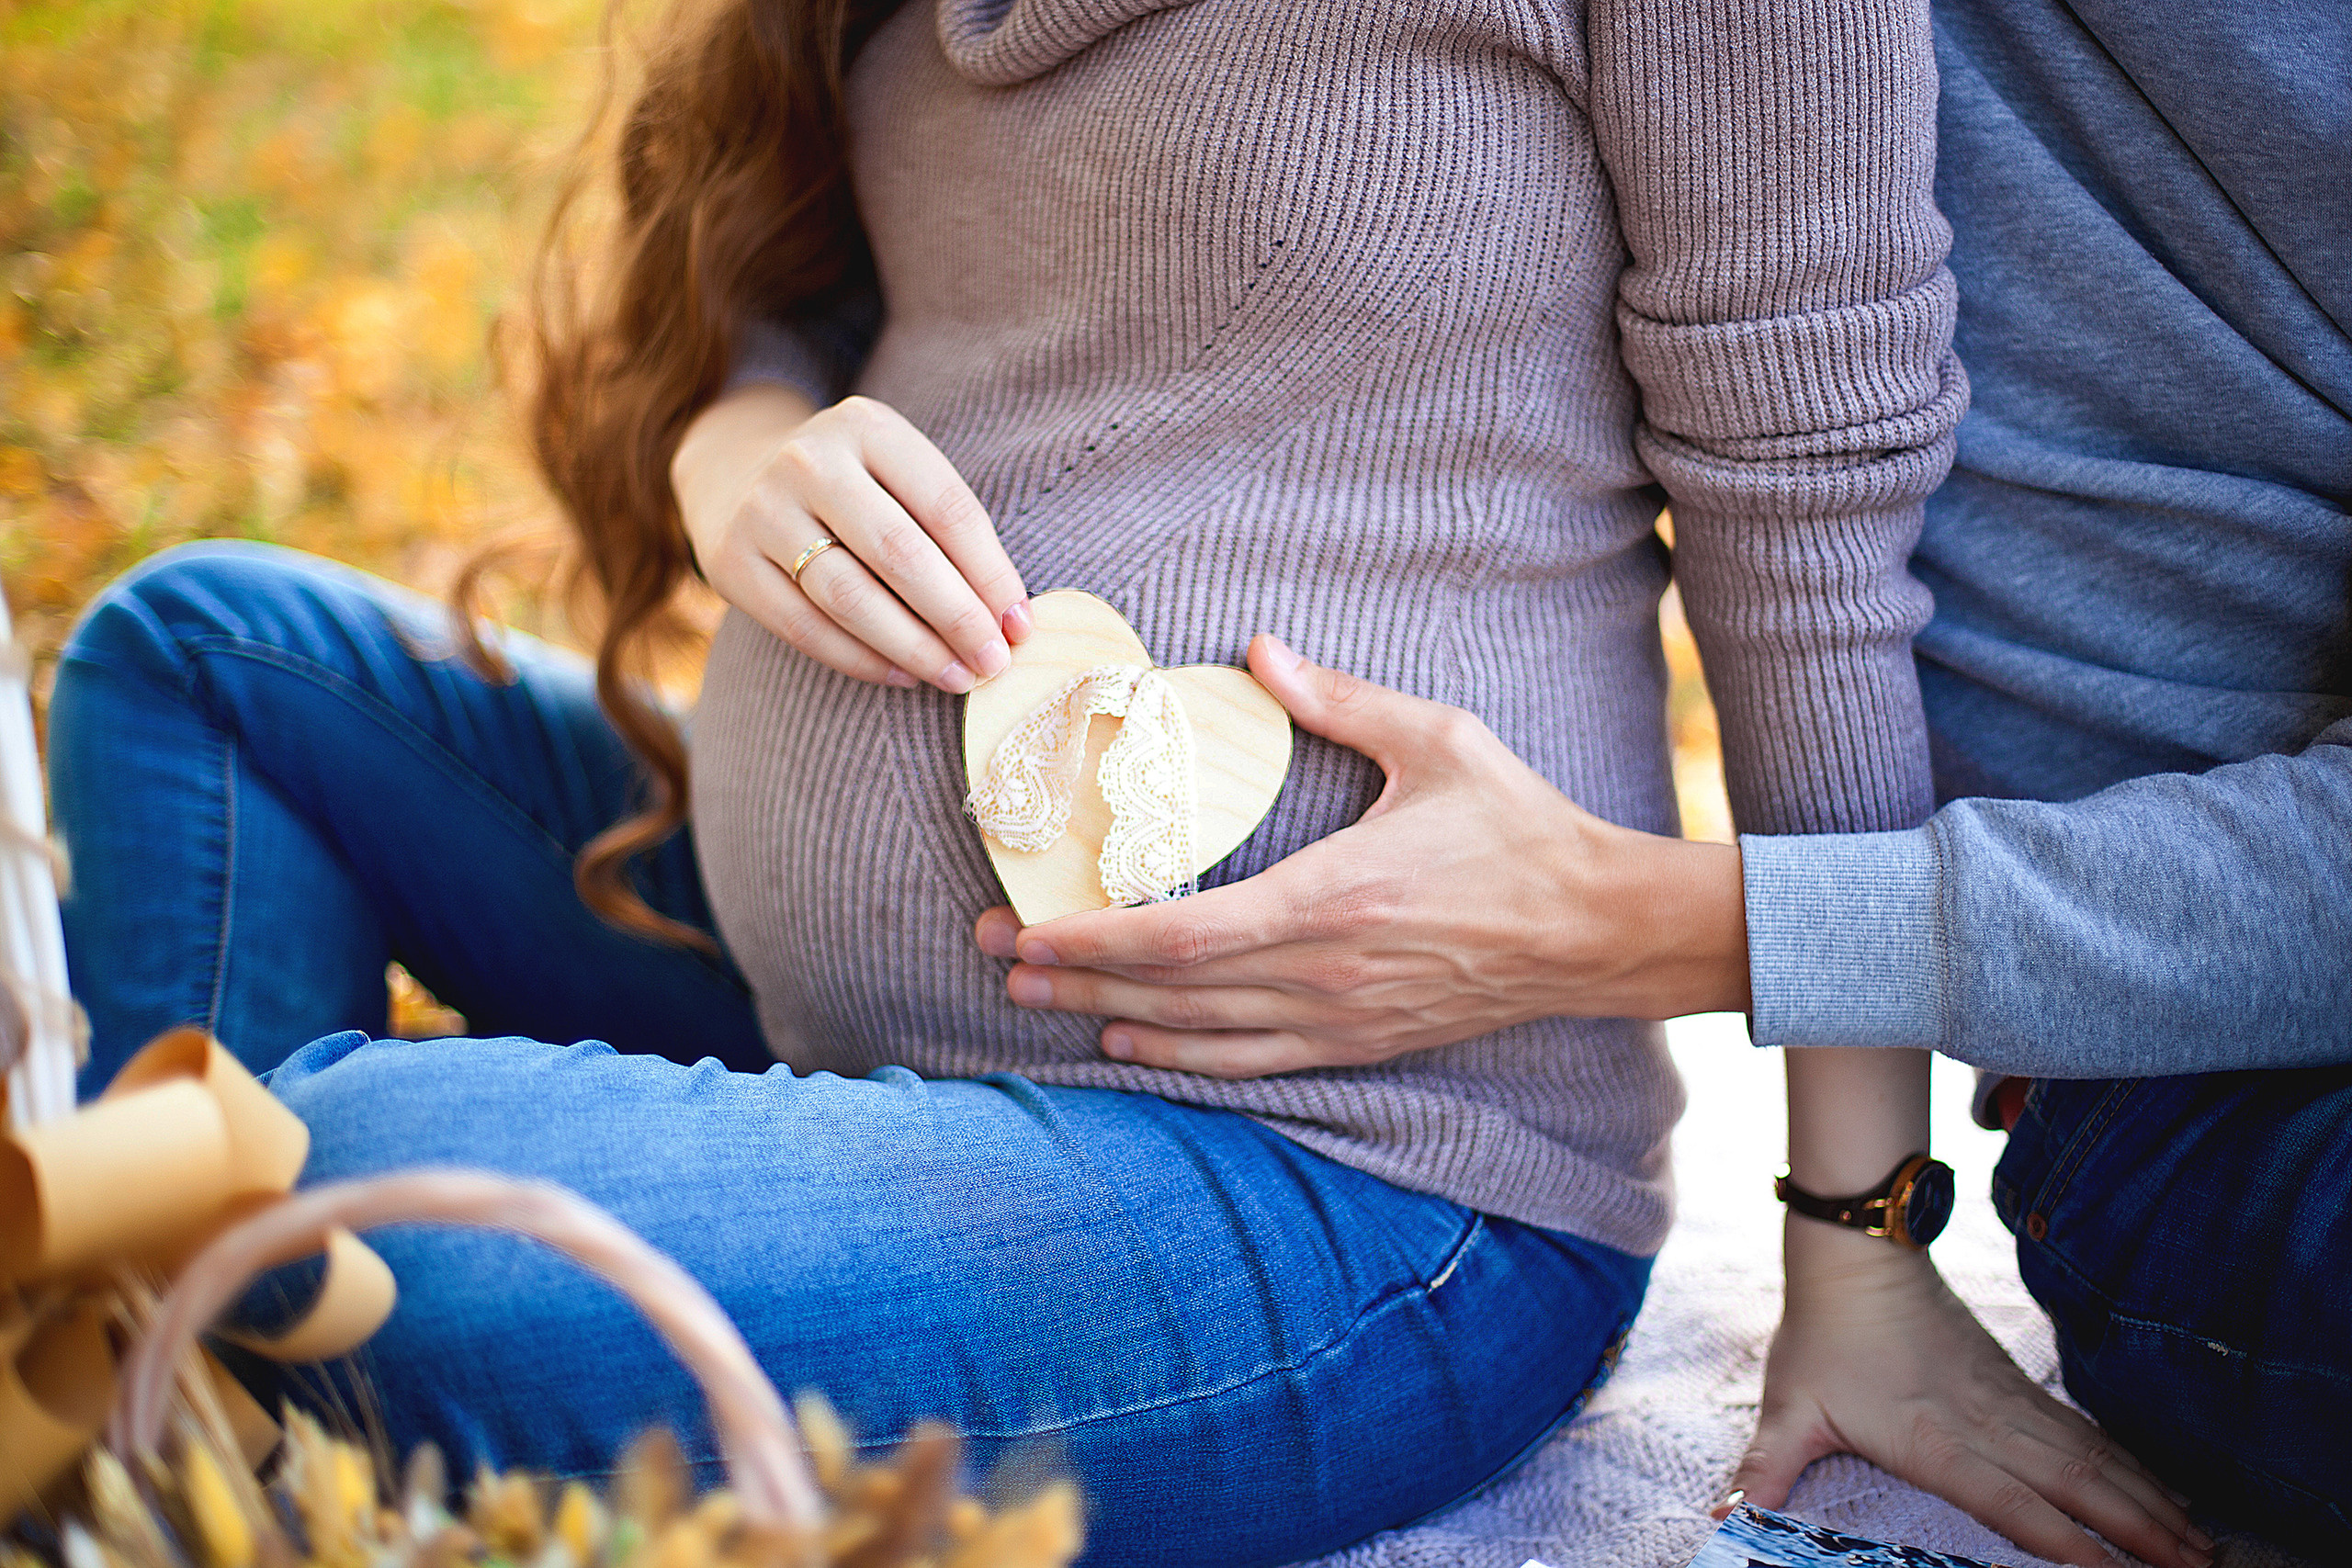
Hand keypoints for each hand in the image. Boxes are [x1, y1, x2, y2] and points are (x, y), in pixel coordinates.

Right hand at [670, 383, 1030, 692]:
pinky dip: (862, 660)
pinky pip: (806, 628)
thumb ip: (950, 533)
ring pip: (850, 598)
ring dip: (914, 648)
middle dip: (957, 618)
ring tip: (956, 677)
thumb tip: (1011, 620)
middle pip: (900, 554)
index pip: (947, 508)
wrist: (735, 470)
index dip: (991, 574)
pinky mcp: (731, 563)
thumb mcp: (899, 475)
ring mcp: (763, 511)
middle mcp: (809, 462)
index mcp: (868, 427)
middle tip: (994, 662)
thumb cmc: (853, 486)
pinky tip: (903, 676)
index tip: (1021, 626)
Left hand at [972, 636, 1750, 1076]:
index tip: (1025, 926)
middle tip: (991, 952)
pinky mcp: (1359, 1043)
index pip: (1179, 934)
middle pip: (1167, 988)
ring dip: (1107, 1018)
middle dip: (1071, 975)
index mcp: (1329, 898)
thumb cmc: (1518, 828)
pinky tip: (1130, 1045)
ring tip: (1030, 1000)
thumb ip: (1341, 699)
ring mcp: (1338, 1020)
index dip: (1091, 939)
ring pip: (1196, 1032)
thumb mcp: (1436, 740)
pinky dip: (1180, 1057)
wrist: (1596, 927)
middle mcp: (1321, 974)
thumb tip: (1260, 649)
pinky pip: (1249, 1064)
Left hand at [1731, 1221, 2211, 1567]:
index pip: (2014, 1504)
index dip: (2069, 1545)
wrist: (1860, 1252)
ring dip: (2150, 1503)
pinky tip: (2161, 1490)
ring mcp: (2009, 1400)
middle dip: (2142, 1534)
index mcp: (1936, 1439)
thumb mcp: (1788, 1405)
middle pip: (2079, 1487)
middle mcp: (1987, 1423)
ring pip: (2094, 1459)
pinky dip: (2130, 1464)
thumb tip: (1724, 1512)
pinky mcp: (2016, 1382)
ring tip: (2202, 1546)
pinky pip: (2085, 1431)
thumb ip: (1766, 1467)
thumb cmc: (1823, 1334)